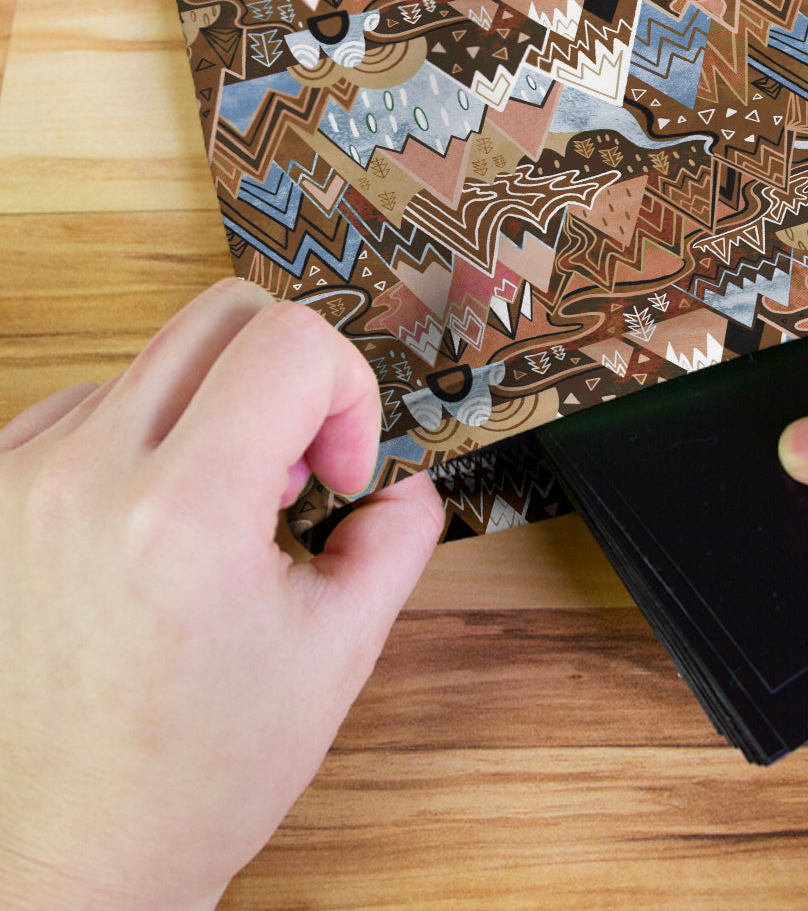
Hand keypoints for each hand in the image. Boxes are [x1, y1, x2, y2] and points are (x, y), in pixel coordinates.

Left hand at [0, 279, 443, 910]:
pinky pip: (91, 404)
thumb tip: (404, 480)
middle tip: (292, 470)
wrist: (61, 856)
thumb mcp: (335, 654)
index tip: (337, 466)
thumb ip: (395, 538)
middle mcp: (83, 477)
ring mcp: (18, 481)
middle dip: (290, 375)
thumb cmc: (190, 775)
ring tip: (219, 516)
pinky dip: (145, 437)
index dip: (348, 389)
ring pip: (159, 358)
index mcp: (182, 514)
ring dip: (214, 412)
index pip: (290, 341)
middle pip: (221, 315)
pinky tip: (155, 524)